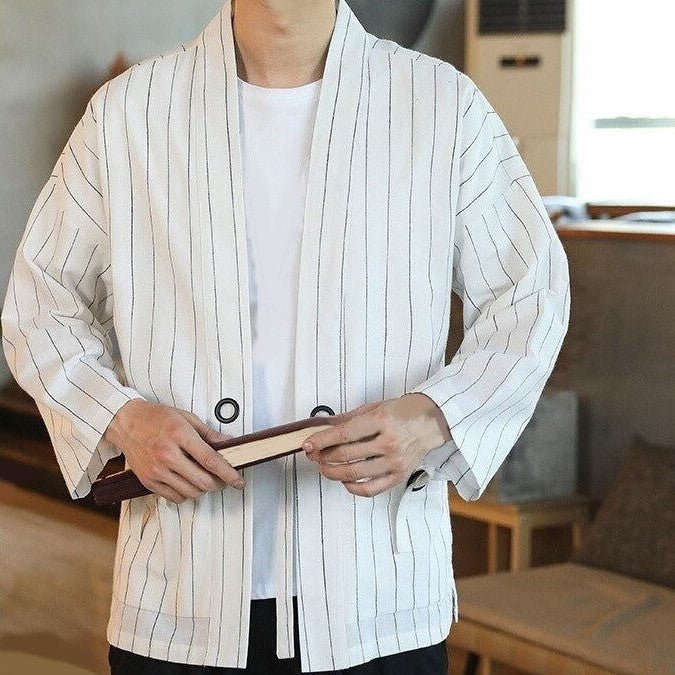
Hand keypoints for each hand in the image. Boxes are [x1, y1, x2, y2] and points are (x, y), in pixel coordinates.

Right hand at [104, 399, 244, 503]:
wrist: (125, 422)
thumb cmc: (156, 417)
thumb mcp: (187, 418)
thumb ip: (209, 434)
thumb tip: (229, 444)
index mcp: (179, 435)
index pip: (210, 460)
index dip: (228, 473)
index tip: (239, 481)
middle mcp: (167, 454)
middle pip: (202, 481)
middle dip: (218, 484)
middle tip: (223, 479)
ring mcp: (156, 470)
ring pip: (190, 493)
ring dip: (203, 490)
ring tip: (204, 480)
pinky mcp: (148, 481)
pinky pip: (174, 497)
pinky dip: (186, 494)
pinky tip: (188, 483)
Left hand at [301, 393, 450, 496]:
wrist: (433, 421)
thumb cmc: (402, 411)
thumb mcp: (375, 407)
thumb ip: (349, 419)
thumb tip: (322, 428)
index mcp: (382, 420)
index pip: (344, 434)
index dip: (322, 440)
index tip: (307, 444)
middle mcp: (389, 442)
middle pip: (346, 455)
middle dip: (323, 456)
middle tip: (313, 454)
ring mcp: (395, 462)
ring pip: (354, 474)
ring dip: (332, 472)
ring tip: (323, 467)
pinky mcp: (399, 476)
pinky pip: (370, 489)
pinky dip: (352, 487)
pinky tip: (344, 480)